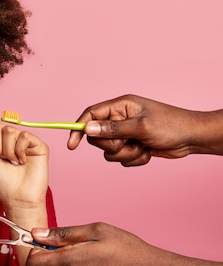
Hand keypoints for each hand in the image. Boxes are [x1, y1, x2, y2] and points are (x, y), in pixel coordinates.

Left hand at [0, 113, 49, 228]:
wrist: (17, 197)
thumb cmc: (1, 182)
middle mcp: (12, 138)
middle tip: (2, 160)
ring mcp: (25, 141)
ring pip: (10, 131)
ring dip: (8, 151)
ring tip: (14, 164)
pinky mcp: (38, 144)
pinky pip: (24, 136)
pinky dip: (20, 150)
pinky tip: (23, 161)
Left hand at [26, 222, 165, 265]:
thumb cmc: (129, 251)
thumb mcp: (95, 231)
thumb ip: (62, 234)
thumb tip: (37, 233)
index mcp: (69, 262)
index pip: (33, 263)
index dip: (34, 252)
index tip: (42, 244)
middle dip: (59, 256)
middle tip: (82, 246)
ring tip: (97, 258)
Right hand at [66, 94, 198, 165]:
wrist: (192, 139)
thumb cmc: (171, 126)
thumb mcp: (141, 127)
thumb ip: (112, 129)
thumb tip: (88, 128)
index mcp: (120, 106)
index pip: (91, 115)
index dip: (79, 128)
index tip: (73, 144)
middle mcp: (120, 119)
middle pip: (97, 137)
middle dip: (112, 145)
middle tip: (129, 142)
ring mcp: (125, 133)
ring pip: (109, 151)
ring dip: (125, 154)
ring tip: (142, 147)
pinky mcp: (131, 146)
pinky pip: (120, 159)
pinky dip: (133, 159)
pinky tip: (148, 152)